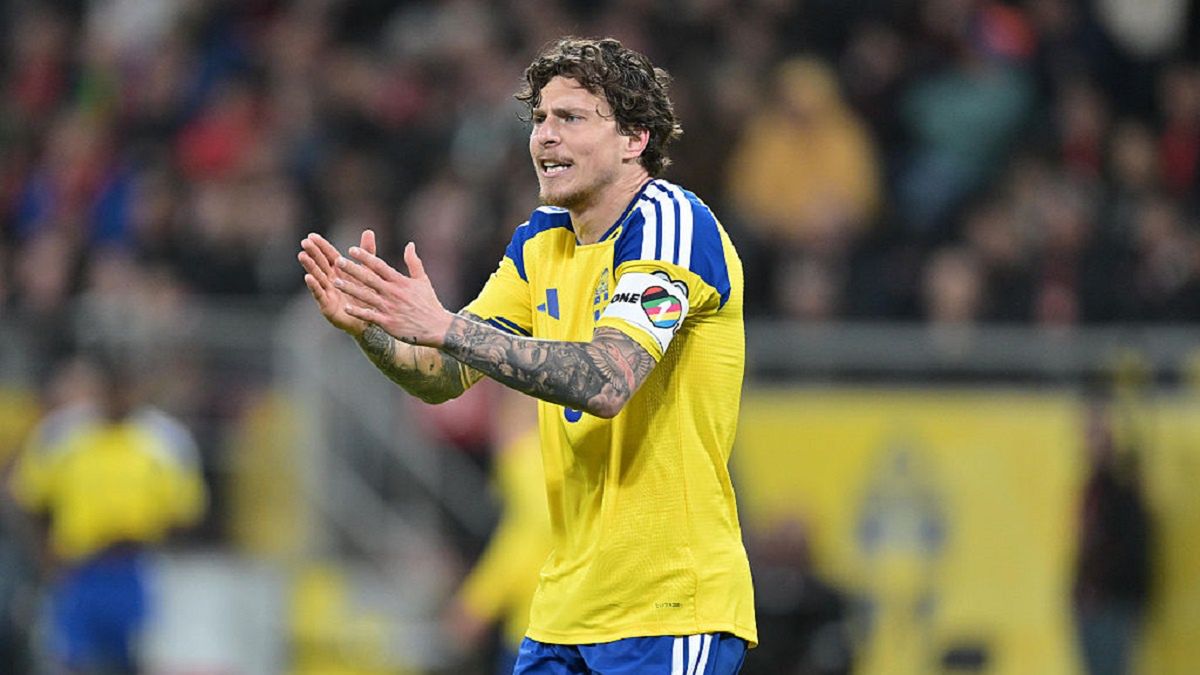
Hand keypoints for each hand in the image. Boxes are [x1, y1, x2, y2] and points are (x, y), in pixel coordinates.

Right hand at [297, 230, 376, 336]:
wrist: (372, 319)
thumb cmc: (368, 294)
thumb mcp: (369, 271)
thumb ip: (367, 252)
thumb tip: (368, 231)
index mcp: (340, 271)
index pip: (329, 255)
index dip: (321, 246)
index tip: (311, 236)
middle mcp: (331, 280)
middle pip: (321, 264)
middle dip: (313, 253)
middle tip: (304, 242)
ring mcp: (328, 293)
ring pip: (317, 277)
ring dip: (310, 267)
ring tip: (302, 256)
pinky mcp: (327, 306)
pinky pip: (320, 295)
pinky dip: (314, 286)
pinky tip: (308, 278)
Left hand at [335, 241, 455, 347]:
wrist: (438, 328)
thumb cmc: (429, 304)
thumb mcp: (423, 280)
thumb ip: (414, 262)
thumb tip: (409, 244)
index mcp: (400, 281)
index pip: (379, 266)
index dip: (365, 257)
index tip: (352, 249)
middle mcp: (393, 293)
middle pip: (369, 278)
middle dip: (353, 269)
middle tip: (338, 261)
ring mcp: (390, 308)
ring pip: (366, 296)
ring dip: (350, 289)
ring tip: (336, 282)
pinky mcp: (388, 323)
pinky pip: (370, 316)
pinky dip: (358, 312)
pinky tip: (346, 307)